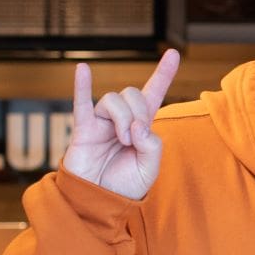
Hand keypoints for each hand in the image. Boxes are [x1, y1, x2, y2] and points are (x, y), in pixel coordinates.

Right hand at [62, 50, 180, 199]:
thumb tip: (138, 125)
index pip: (154, 93)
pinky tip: (81, 69)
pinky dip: (82, 85)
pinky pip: (81, 103)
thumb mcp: (149, 169)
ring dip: (120, 118)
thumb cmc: (124, 186)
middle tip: (133, 139)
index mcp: (142, 126)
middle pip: (132, 93)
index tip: (174, 53)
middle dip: (136, 112)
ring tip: (121, 141)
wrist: (98, 201)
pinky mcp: (82, 129)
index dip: (164, 74)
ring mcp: (101, 122)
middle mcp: (122, 119)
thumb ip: (152, 146)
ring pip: (112, 99)